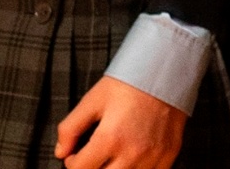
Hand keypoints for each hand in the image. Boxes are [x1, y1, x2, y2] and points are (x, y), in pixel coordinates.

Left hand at [55, 76, 186, 168]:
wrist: (166, 70)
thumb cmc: (129, 83)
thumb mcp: (93, 100)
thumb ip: (70, 128)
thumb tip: (61, 152)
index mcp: (110, 138)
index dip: (72, 162)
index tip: (75, 154)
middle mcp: (132, 153)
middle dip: (92, 168)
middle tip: (93, 157)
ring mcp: (153, 157)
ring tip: (113, 155)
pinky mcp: (168, 156)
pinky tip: (133, 157)